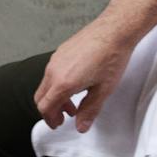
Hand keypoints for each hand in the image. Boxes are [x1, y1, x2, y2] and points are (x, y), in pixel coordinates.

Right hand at [35, 10, 140, 130]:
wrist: (115, 30)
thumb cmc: (112, 56)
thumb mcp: (104, 89)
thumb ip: (89, 110)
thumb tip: (81, 126)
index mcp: (63, 84)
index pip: (45, 108)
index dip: (50, 119)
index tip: (57, 124)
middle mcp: (54, 72)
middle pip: (40, 97)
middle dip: (50, 110)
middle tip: (63, 116)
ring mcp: (55, 61)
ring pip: (45, 85)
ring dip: (55, 96)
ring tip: (72, 99)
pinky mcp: (59, 52)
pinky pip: (51, 72)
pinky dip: (57, 83)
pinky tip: (74, 81)